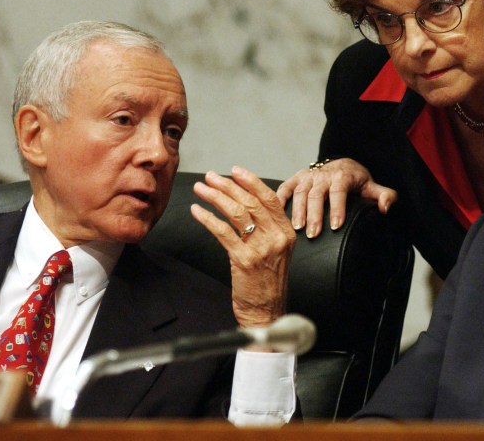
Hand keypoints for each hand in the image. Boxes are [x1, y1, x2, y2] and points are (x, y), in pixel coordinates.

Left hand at [190, 166, 295, 327]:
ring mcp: (261, 248)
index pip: (269, 198)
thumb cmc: (268, 282)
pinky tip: (197, 211)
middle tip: (210, 177)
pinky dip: (207, 218)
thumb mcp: (276, 251)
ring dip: (215, 197)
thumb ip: (267, 228)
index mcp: (286, 232)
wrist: (267, 312)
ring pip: (236, 212)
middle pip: (250, 201)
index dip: (251, 181)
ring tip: (200, 189)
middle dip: (227, 185)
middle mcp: (276, 237)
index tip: (235, 171)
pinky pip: (222, 232)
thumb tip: (247, 204)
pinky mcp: (243, 260)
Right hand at [276, 157, 396, 238]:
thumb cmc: (356, 180)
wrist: (341, 164)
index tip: (336, 226)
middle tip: (313, 234)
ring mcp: (308, 176)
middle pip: (316, 195)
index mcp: (342, 176)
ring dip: (297, 211)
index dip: (337, 208)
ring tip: (297, 229)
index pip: (339, 192)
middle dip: (314, 215)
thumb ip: (385, 196)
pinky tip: (277, 212)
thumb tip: (385, 208)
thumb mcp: (372, 186)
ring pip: (300, 192)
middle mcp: (323, 175)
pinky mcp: (297, 178)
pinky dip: (280, 197)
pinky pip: (286, 186)